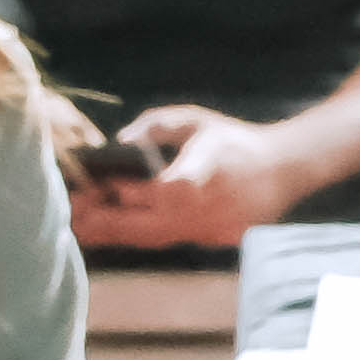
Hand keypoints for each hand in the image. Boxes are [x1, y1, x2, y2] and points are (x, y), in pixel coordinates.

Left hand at [71, 108, 306, 248]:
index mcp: (208, 164)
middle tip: (75, 217)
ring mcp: (215, 226)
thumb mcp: (197, 119)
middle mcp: (210, 201)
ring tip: (81, 230)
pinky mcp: (218, 240)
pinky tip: (110, 233)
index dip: (145, 192)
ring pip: (156, 236)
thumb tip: (120, 142)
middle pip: (153, 220)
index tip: (113, 188)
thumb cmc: (233, 140)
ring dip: (116, 234)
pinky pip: (171, 240)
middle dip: (110, 220)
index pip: (177, 184)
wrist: (284, 168)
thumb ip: (157, 125)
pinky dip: (139, 237)